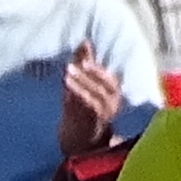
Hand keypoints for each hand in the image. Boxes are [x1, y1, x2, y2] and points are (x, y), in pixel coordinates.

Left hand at [57, 42, 125, 158]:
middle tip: (76, 63)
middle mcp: (113, 103)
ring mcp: (105, 115)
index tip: (86, 56)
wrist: (81, 140)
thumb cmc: (83, 107)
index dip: (98, 67)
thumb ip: (85, 62)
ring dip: (82, 83)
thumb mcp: (84, 83)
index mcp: (113, 92)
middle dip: (91, 73)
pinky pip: (88, 108)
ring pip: (96, 96)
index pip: (110, 78)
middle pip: (105, 86)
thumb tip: (84, 40)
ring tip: (68, 73)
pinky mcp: (93, 124)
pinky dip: (79, 96)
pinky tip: (67, 88)